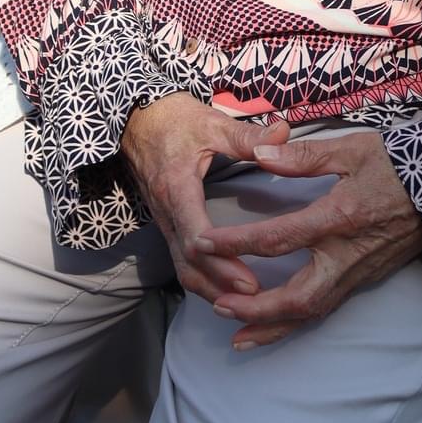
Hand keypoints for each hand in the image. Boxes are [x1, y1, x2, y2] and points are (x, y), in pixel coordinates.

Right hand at [120, 93, 290, 308]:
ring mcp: (162, 219)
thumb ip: (248, 135)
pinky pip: (178, 258)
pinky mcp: (165, 223)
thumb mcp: (212, 123)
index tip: (248, 277)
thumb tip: (284, 133)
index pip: (194, 234)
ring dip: (208, 287)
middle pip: (187, 261)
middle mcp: (165, 210)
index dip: (220, 260)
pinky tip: (222, 288)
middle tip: (254, 298)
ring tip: (243, 303)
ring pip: (180, 265)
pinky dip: (199, 277)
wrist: (137, 119)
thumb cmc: (175, 119)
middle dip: (218, 284)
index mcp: (176, 186)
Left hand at [192, 133, 421, 349]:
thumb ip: (303, 157)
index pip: (278, 238)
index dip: (236, 243)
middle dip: (254, 306)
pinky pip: (326, 308)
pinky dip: (296, 322)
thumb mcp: (353, 148)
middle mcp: (348, 255)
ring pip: (312, 312)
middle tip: (217, 304)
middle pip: (296, 296)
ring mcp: (359, 272)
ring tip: (236, 334)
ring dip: (272, 326)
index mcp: (339, 218)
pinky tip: (274, 326)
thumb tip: (261, 155)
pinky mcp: (367, 279)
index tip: (203, 243)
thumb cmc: (401, 163)